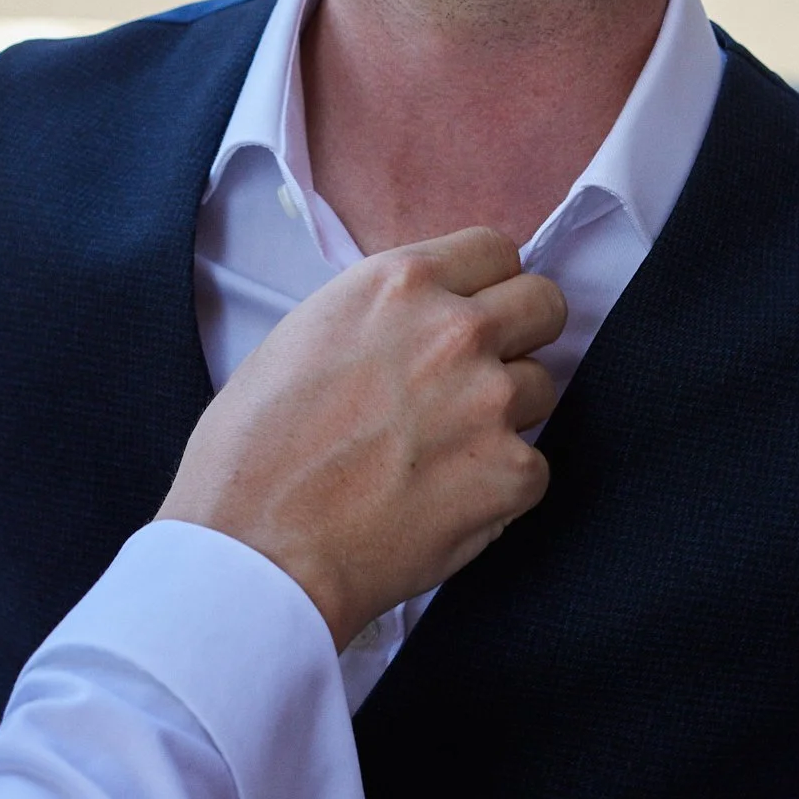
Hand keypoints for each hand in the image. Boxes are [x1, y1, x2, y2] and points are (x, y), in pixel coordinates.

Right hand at [159, 227, 562, 651]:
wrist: (257, 548)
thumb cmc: (256, 450)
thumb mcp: (307, 334)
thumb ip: (384, 316)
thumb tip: (425, 324)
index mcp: (398, 283)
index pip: (494, 250)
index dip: (487, 286)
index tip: (475, 313)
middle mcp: (456, 330)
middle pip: (543, 305)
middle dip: (520, 336)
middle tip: (477, 377)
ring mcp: (491, 401)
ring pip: (540, 388)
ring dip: (504, 416)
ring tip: (440, 453)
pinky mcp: (512, 473)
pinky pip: (534, 467)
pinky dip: (500, 486)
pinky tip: (442, 501)